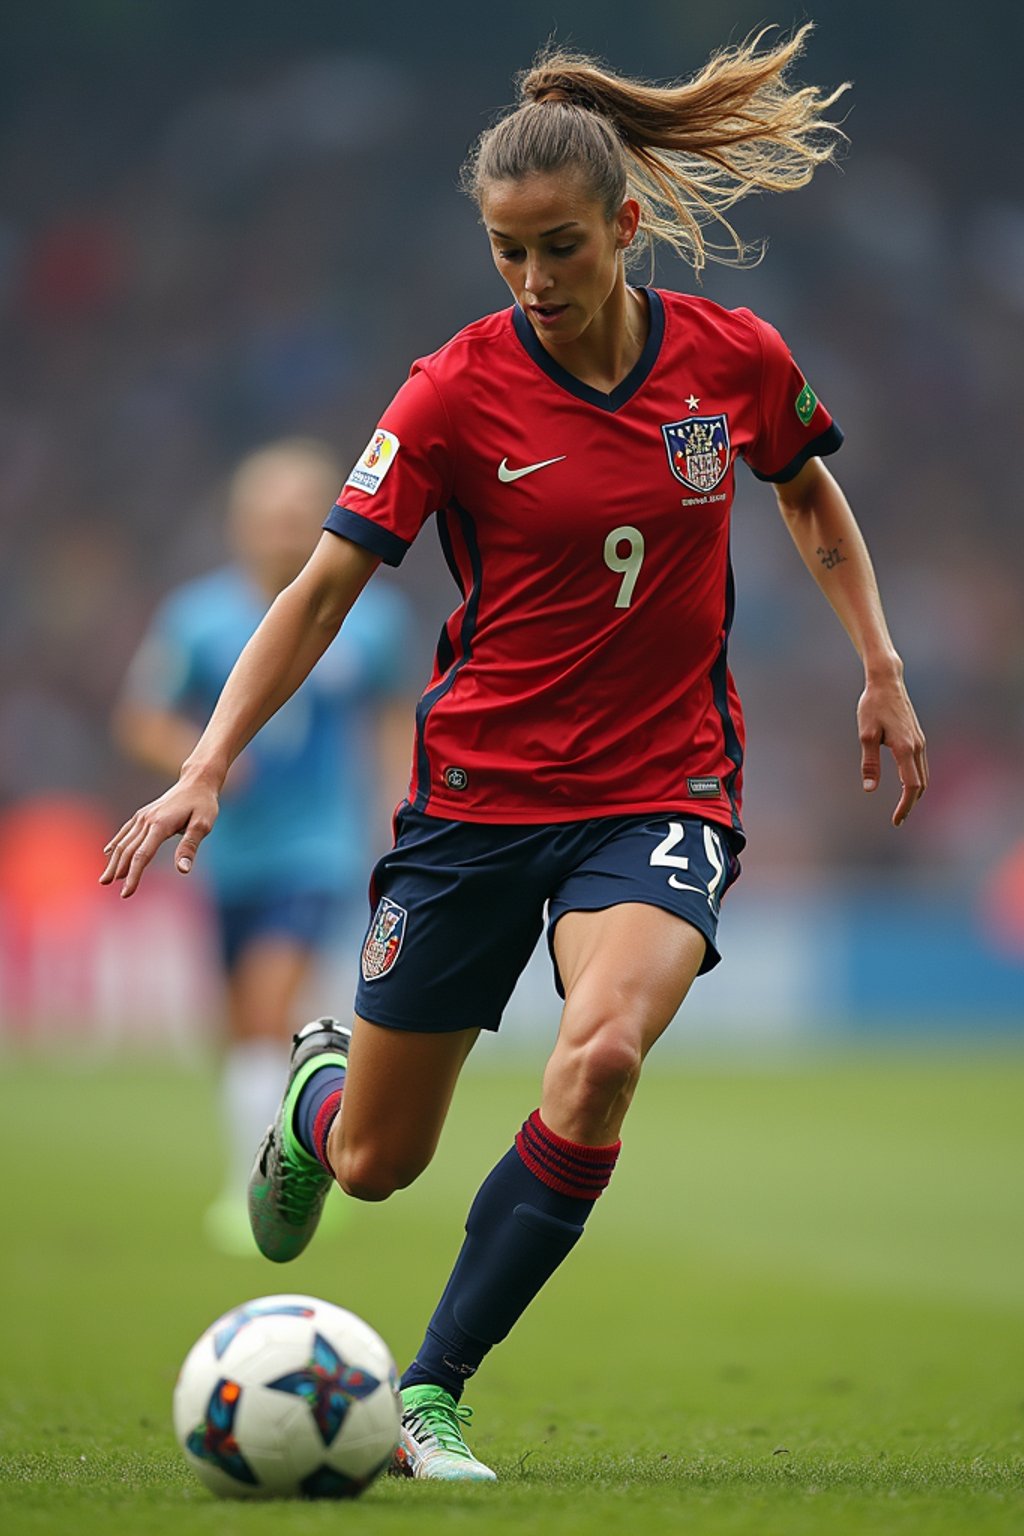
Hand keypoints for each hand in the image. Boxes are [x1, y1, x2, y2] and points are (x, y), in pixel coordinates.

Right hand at [100, 775, 219, 896]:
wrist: (197, 781)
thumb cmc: (203, 804)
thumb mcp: (203, 825)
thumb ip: (190, 847)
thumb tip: (183, 870)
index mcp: (160, 825)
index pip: (142, 855)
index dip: (133, 876)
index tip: (126, 893)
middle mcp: (146, 820)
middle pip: (128, 850)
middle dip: (119, 871)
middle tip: (110, 888)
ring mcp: (143, 816)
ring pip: (123, 842)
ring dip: (114, 861)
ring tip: (106, 879)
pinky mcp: (143, 814)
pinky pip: (125, 831)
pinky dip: (116, 843)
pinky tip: (108, 852)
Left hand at [857, 672, 927, 826]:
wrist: (886, 682)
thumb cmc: (873, 706)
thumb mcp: (866, 735)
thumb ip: (870, 763)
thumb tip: (870, 789)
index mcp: (905, 747)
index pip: (911, 785)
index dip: (905, 806)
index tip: (896, 820)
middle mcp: (917, 746)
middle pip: (921, 784)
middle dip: (911, 804)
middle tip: (898, 819)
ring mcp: (920, 741)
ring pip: (924, 775)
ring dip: (915, 794)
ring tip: (903, 807)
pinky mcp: (917, 737)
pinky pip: (921, 765)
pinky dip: (917, 780)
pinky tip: (907, 785)